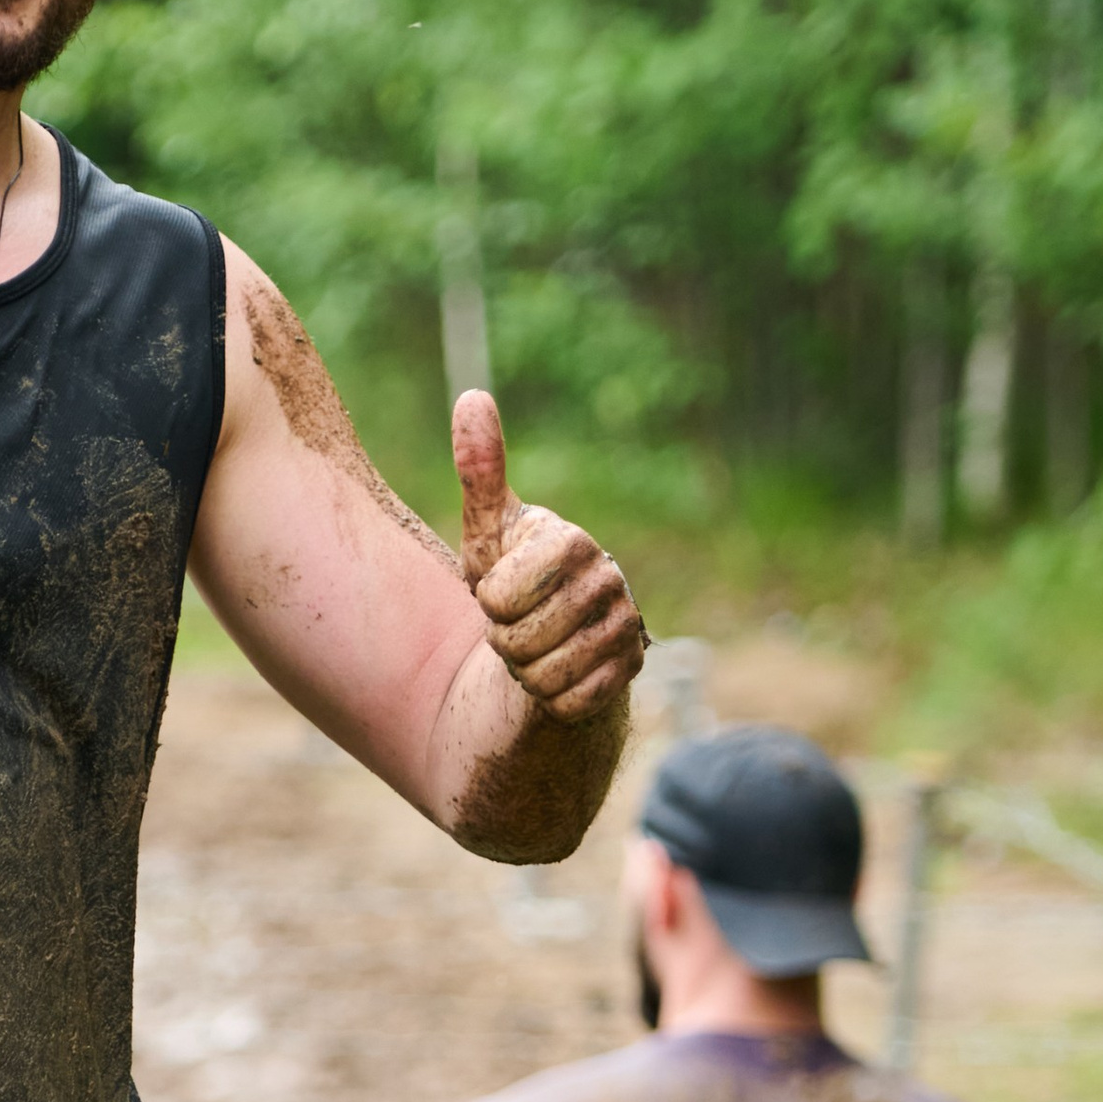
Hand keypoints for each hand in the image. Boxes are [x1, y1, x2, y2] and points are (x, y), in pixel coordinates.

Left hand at [453, 390, 645, 726]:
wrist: (552, 642)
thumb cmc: (514, 581)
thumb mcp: (488, 532)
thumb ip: (480, 471)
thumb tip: (472, 397)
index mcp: (571, 541)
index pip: (501, 597)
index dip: (490, 604)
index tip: (501, 592)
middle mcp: (608, 579)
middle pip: (519, 641)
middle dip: (505, 643)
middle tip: (520, 626)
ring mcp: (625, 627)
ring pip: (543, 677)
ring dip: (528, 673)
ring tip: (538, 648)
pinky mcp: (630, 671)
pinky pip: (569, 704)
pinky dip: (554, 700)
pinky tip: (561, 675)